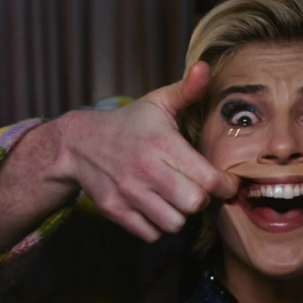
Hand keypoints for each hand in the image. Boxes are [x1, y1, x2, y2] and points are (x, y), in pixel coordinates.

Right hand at [57, 62, 239, 241]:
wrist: (78, 144)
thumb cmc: (128, 124)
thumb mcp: (157, 103)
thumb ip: (186, 90)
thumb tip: (206, 68)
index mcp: (163, 143)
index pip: (208, 179)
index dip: (223, 185)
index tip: (223, 182)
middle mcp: (146, 170)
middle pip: (193, 204)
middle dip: (200, 200)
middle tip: (196, 189)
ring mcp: (128, 193)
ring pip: (173, 223)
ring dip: (179, 215)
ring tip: (175, 200)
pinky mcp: (115, 211)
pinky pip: (151, 234)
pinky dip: (157, 226)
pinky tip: (156, 208)